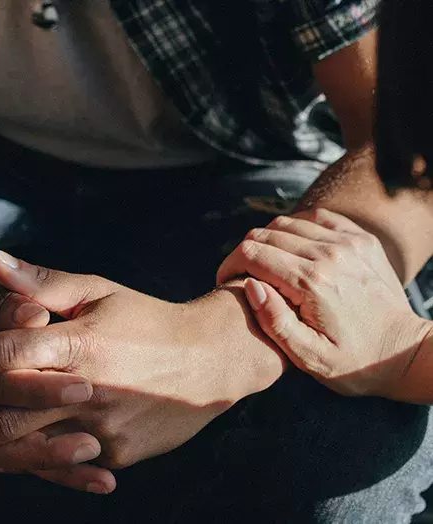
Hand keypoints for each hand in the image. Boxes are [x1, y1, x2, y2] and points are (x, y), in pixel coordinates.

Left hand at [0, 249, 284, 470]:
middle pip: (7, 416)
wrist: (210, 358)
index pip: (6, 353)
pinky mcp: (117, 453)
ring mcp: (104, 428)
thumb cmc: (150, 319)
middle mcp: (89, 390)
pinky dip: (32, 459)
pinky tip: (6, 459)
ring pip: (30, 449)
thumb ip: (44, 282)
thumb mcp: (101, 292)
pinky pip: (64, 460)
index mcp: (82, 343)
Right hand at [217, 209, 430, 397]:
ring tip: (266, 264)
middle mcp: (328, 254)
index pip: (252, 254)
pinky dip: (296, 227)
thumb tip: (251, 285)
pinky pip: (316, 218)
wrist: (404, 351)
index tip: (226, 281)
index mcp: (311, 283)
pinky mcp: (360, 239)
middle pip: (266, 234)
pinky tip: (293, 248)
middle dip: (245, 252)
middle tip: (242, 274)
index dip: (230, 264)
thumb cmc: (354, 362)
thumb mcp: (309, 357)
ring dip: (268, 240)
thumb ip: (274, 321)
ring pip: (287, 222)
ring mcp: (347, 242)